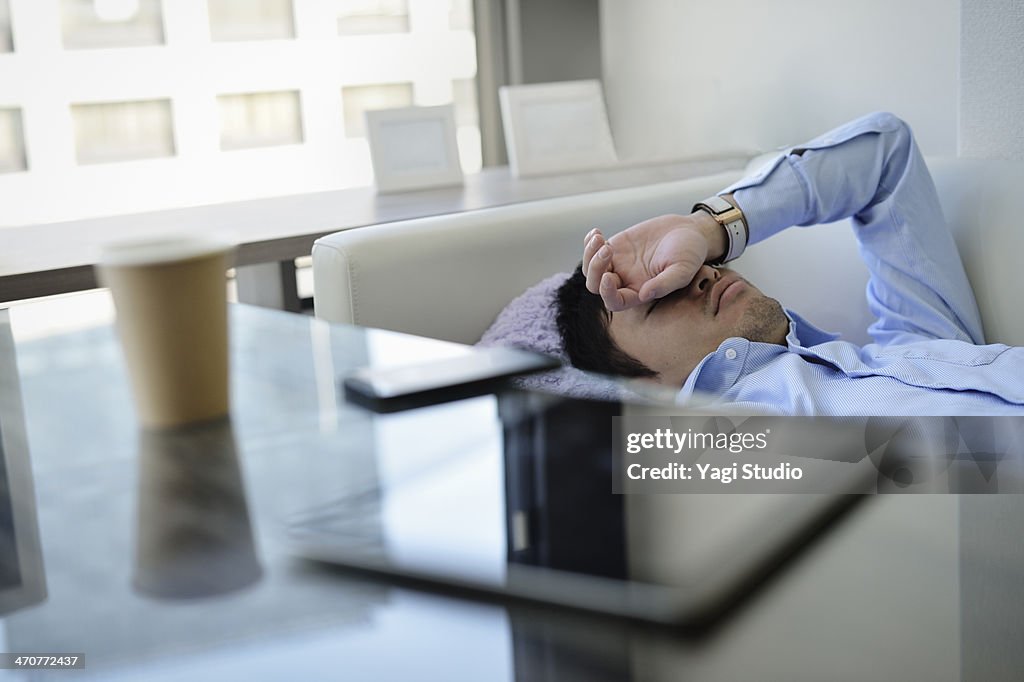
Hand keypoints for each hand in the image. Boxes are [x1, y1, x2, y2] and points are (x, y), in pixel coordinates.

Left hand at [582, 212, 722, 311]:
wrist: (689, 231)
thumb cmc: (690, 253)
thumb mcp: (683, 269)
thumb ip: (665, 284)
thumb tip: (645, 294)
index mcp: (639, 293)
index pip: (615, 302)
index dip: (607, 293)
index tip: (609, 275)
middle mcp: (625, 281)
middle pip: (596, 286)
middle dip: (596, 269)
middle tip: (607, 249)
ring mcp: (618, 264)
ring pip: (591, 269)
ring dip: (589, 254)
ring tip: (600, 237)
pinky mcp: (616, 247)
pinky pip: (593, 249)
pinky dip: (589, 242)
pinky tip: (596, 232)